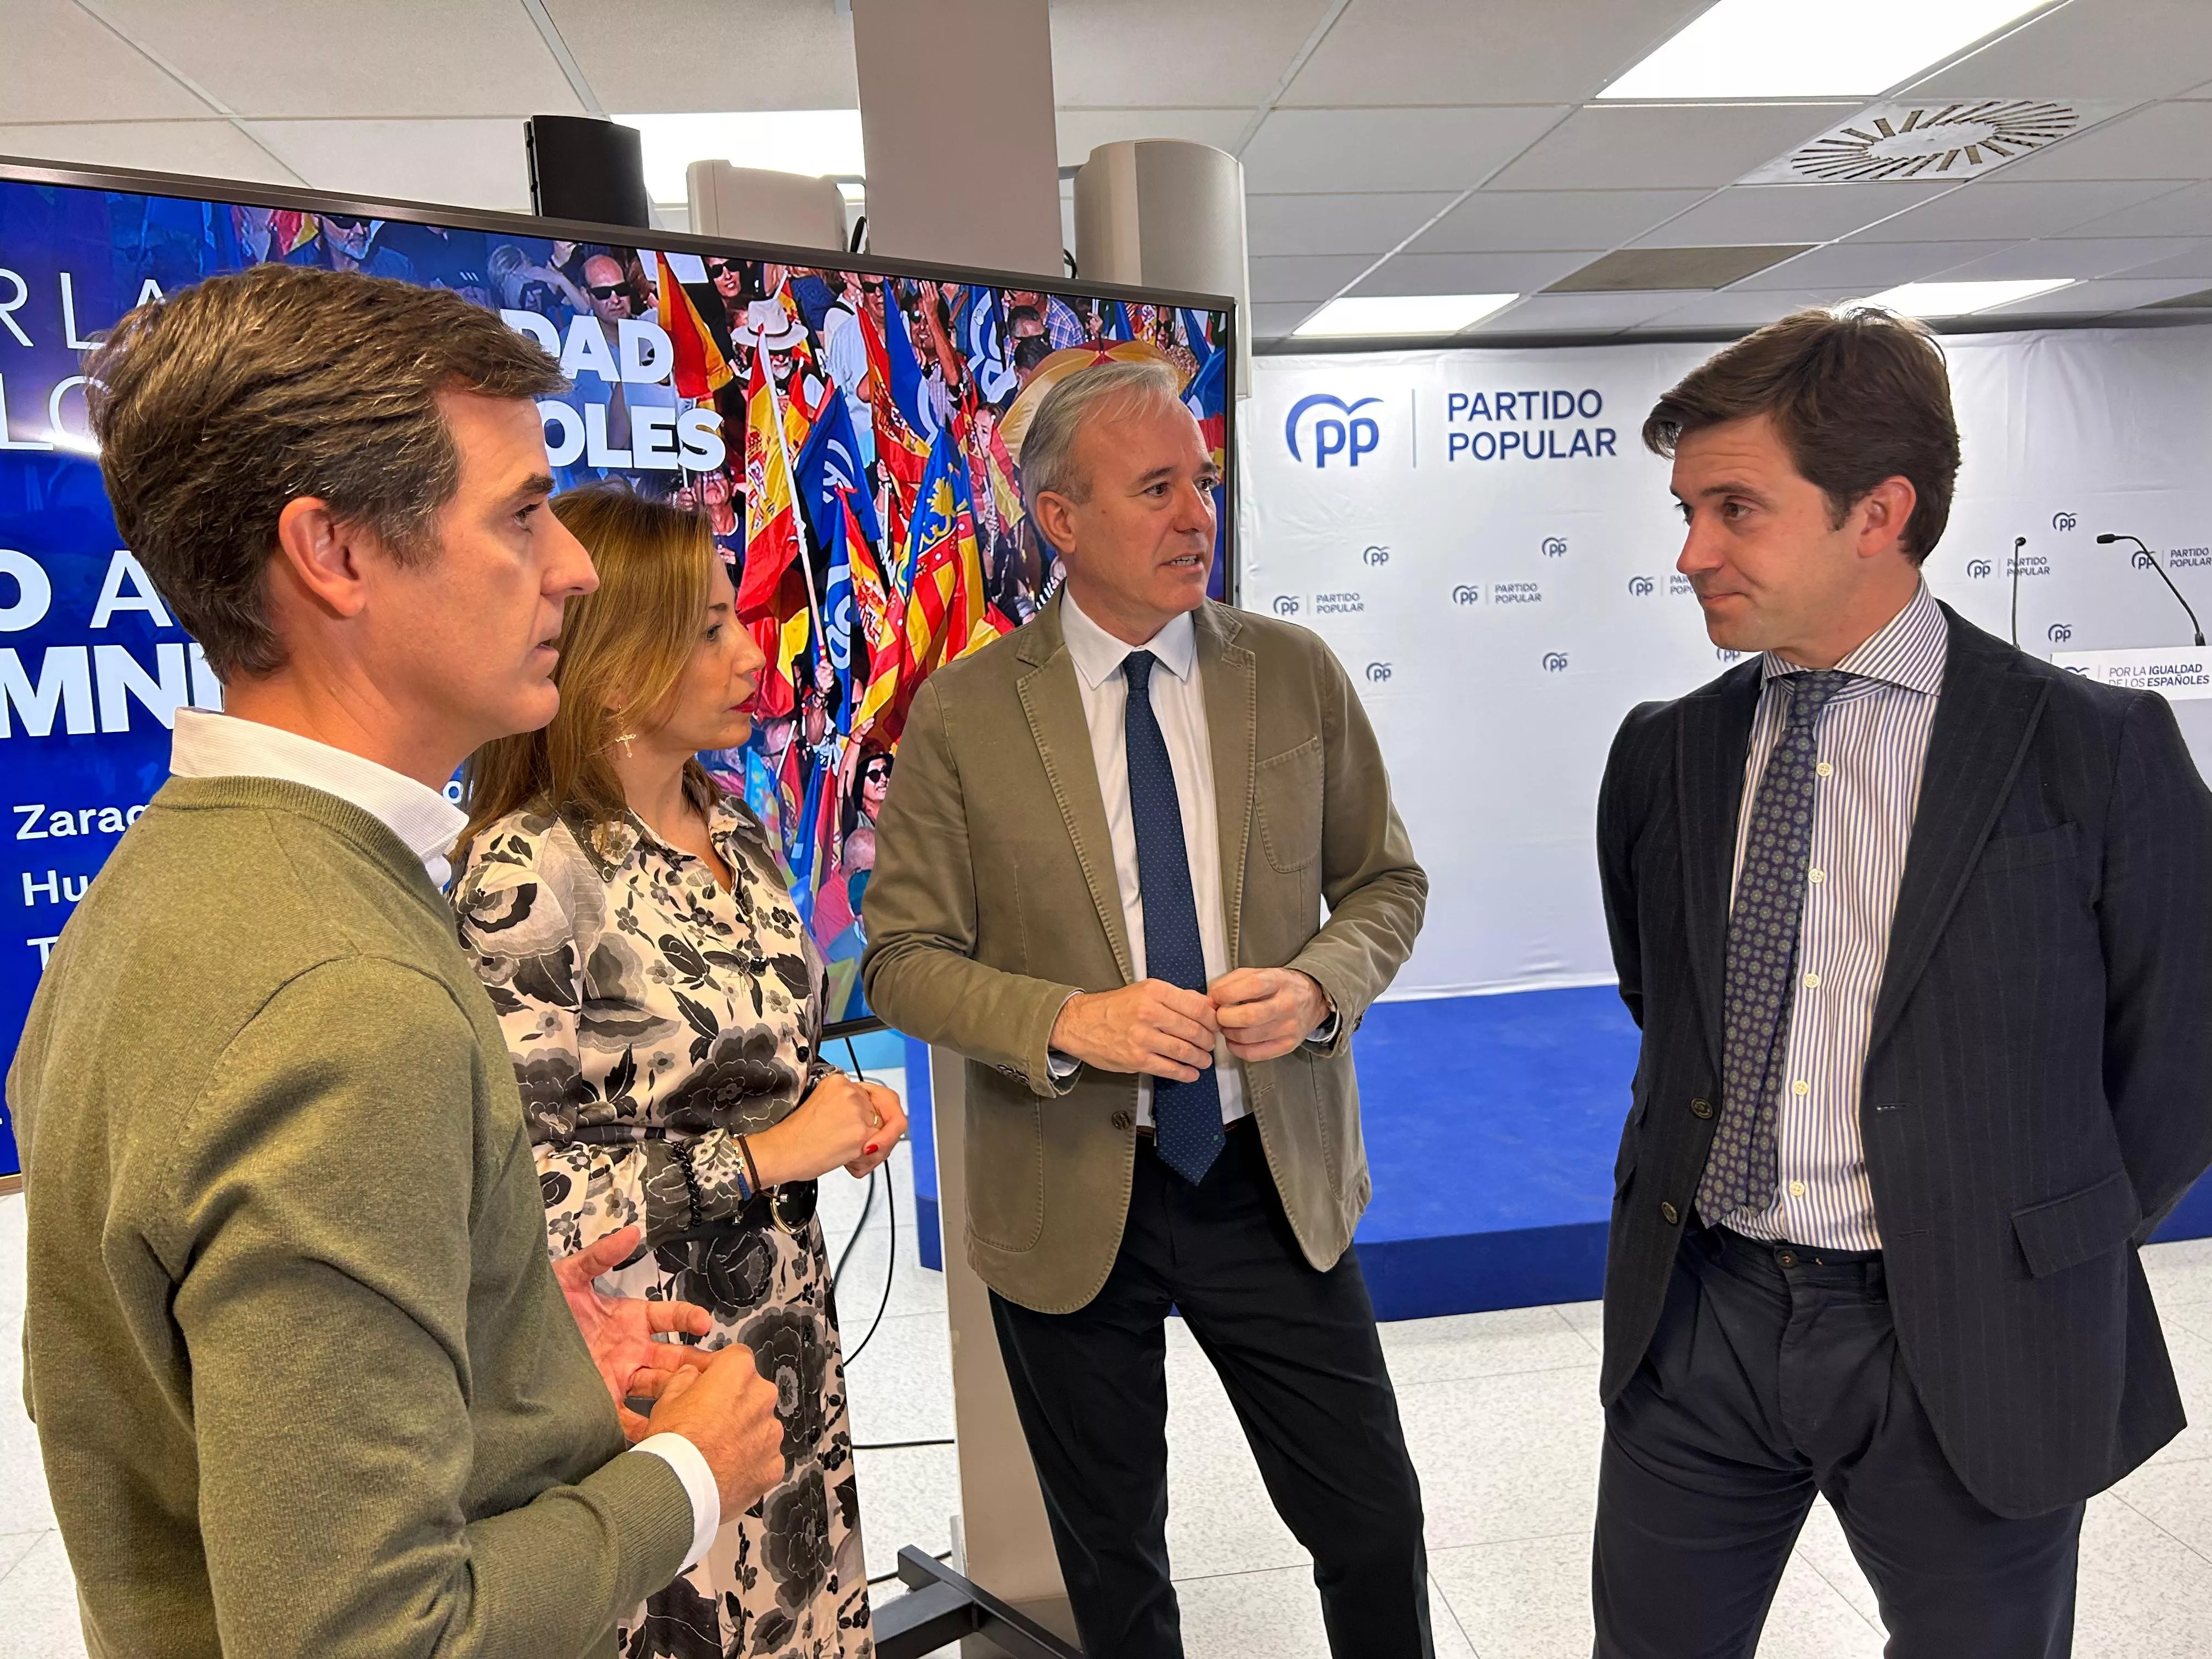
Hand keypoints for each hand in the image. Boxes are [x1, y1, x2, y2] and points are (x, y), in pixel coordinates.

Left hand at [551, 1225, 713, 1440]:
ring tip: (697, 1405)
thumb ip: (600, 1256)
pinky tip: (660, 1433)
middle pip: (676, 1358)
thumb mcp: (568, 1277)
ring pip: (661, 1389)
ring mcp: (619, 1379)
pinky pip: (630, 1419)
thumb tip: (631, 1231)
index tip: (704, 1323)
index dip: (690, 1318)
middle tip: (718, 1373)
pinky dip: (647, 1427)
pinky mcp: (602, 1404)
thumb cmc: (540, 1310)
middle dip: (698, 1365)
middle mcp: (631, 1351)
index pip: (671, 1318)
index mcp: (630, 1320)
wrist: (505, 1349)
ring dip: (680, 1395)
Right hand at [641, 1343, 787, 1515]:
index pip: (736, 1358)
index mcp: (736, 1373)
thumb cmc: (671, 1445)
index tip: (708, 1384)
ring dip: (744, 1433)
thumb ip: (684, 1379)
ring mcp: (771, 1433)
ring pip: (760, 1425)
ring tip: (716, 1451)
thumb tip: (692, 1374)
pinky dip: (751, 1463)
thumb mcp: (666, 1401)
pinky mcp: (774, 1464)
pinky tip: (727, 1470)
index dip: (719, 1371)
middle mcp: (761, 1397)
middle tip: (709, 1422)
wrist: (678, 1490)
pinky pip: (765, 1457)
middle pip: (751, 1392)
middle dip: (734, 1403)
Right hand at [748, 1075, 907, 1185]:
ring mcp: (857, 1111)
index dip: (875, 1118)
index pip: (877, 1096)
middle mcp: (851, 1091)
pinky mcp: (861, 1132)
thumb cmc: (796, 1138)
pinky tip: (848, 1163)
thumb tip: (880, 1123)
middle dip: (880, 1135)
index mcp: (840, 1082)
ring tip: (850, 1157)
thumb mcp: (825, 1108)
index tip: (869, 1131)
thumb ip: (852, 1109)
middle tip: (864, 1149)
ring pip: (887, 1132)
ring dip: (873, 1152)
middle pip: (886, 1114)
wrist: (781, 1152)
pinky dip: (868, 1161)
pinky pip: (881, 1149)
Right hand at [1051, 980, 1219, 1081]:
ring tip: (1203, 1060)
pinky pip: (1169, 1068)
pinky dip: (1185, 1073)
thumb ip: (1176, 997)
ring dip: (1200, 1058)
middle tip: (1210, 1044)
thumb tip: (1205, 1005)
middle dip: (1208, 1041)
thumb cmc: (1112, 1007)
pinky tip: (1190, 1073)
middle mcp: (1149, 1013)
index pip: (1197, 1007)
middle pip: (1194, 1030)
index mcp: (1154, 991)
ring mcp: (1142, 1037)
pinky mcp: (1136, 1059)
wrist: (1079, 1023)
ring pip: (1185, 1051)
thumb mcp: (1144, 991)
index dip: (1212, 1019)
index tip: (1215, 1025)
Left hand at [1210, 968, 1330, 1063]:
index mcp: (1279, 981)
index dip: (1227, 993)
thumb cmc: (1280, 985)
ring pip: (1247, 1037)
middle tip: (1219, 1015)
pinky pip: (1253, 1054)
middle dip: (1224, 1017)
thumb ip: (1232, 981)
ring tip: (1227, 1025)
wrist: (1313, 999)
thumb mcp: (1259, 972)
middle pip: (1248, 1017)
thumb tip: (1211, 997)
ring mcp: (1288, 1028)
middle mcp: (1287, 1005)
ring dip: (1228, 1033)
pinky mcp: (1287, 1045)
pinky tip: (1234, 1039)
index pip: (1252, 987)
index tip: (1216, 996)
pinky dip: (1236, 1048)